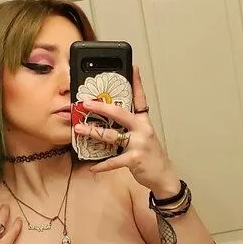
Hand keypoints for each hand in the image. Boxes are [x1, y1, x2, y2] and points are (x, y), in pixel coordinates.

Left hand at [74, 66, 179, 195]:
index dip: (137, 83)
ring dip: (93, 132)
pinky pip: (115, 161)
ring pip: (112, 135)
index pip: (140, 99)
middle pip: (120, 113)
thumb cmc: (150, 155)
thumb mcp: (143, 137)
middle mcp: (142, 129)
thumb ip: (129, 128)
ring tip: (79, 129)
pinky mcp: (135, 158)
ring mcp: (139, 143)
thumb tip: (109, 122)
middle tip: (86, 103)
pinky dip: (102, 165)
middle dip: (101, 107)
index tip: (133, 68)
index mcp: (143, 122)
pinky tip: (92, 167)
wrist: (163, 175)